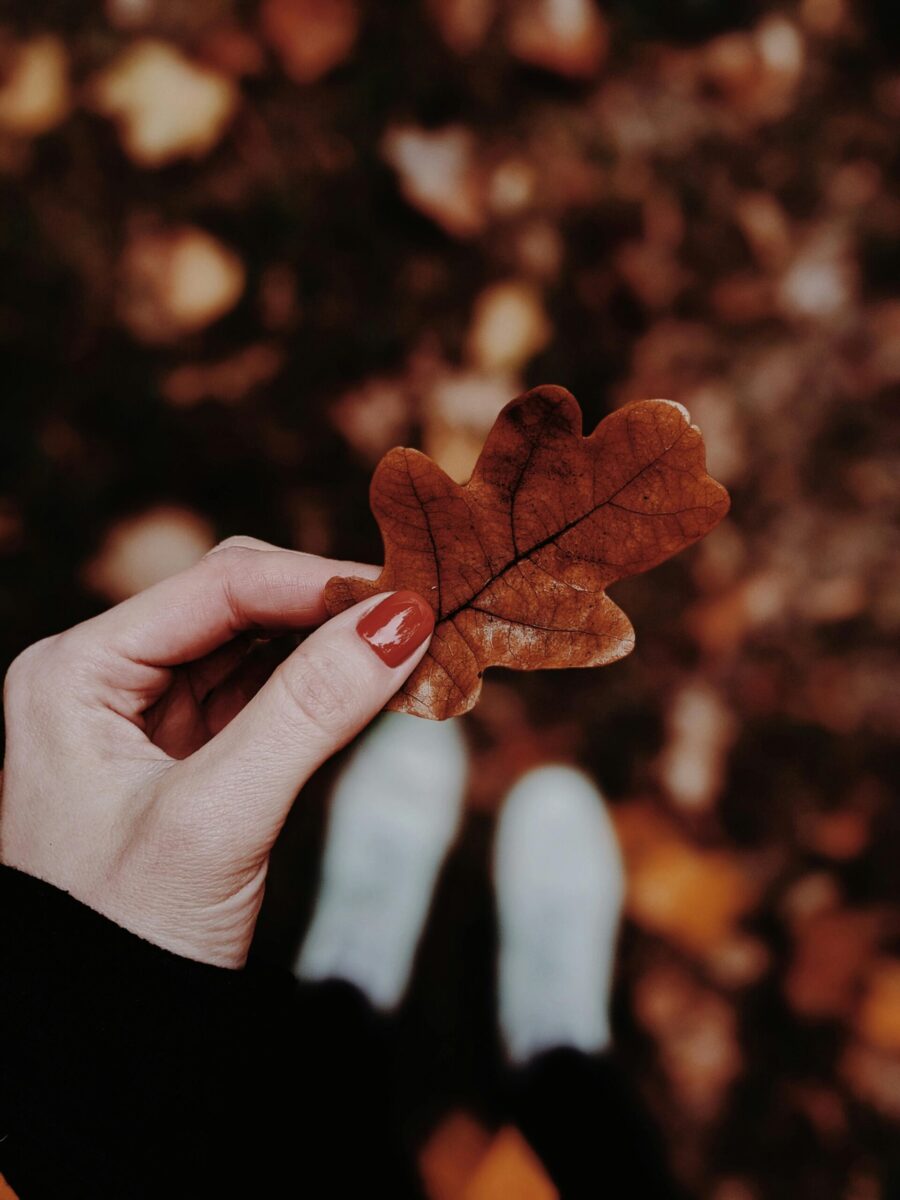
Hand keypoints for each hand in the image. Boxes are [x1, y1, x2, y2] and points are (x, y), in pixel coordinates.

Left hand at [0, 536, 433, 967]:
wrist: (102, 1042)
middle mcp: (105, 676)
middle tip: (421, 614)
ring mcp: (145, 713)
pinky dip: (323, 686)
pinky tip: (375, 682)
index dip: (318, 582)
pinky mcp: (187, 751)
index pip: (215, 588)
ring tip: (412, 644)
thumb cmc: (126, 937)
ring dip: (334, 642)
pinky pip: (265, 693)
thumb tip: (402, 620)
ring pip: (258, 644)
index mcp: (75, 671)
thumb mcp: (218, 818)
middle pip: (238, 602)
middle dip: (329, 607)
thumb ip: (309, 711)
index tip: (410, 593)